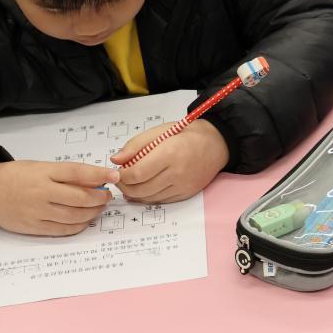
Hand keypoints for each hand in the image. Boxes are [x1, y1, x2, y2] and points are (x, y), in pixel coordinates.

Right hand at [0, 161, 117, 236]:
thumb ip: (65, 174)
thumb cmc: (17, 176)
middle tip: (106, 195)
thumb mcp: (41, 167)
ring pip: (74, 216)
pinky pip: (63, 230)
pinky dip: (79, 226)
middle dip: (99, 197)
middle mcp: (41, 192)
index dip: (99, 174)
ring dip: (92, 212)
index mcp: (43, 172)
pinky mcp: (34, 228)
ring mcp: (37, 212)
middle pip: (80, 197)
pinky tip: (85, 220)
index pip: (77, 172)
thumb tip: (95, 179)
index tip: (114, 176)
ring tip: (98, 207)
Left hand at [111, 119, 228, 203]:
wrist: (216, 144)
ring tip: (130, 183)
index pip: (137, 173)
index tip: (117, 171)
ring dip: (134, 193)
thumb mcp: (160, 131)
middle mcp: (177, 173)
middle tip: (120, 179)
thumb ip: (136, 145)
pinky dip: (148, 197)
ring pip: (149, 198)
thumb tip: (116, 159)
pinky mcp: (186, 194)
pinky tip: (144, 188)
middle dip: (125, 186)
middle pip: (140, 189)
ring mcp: (182, 186)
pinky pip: (160, 201)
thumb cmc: (187, 134)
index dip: (121, 176)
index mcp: (169, 153)